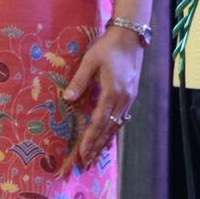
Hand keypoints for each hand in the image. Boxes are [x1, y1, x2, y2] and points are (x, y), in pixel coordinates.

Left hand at [66, 26, 144, 169]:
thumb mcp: (90, 60)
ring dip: (106, 140)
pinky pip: (122, 117)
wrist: (132, 35)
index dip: (90, 140)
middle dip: (97, 146)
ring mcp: (130, 96)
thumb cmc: (109, 46)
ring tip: (96, 155)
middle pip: (109, 128)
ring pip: (117, 124)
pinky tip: (109, 135)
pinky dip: (114, 129)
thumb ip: (79, 81)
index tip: (82, 154)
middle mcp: (124, 98)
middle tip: (86, 163)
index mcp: (113, 91)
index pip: (99, 122)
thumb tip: (67, 99)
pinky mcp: (132, 93)